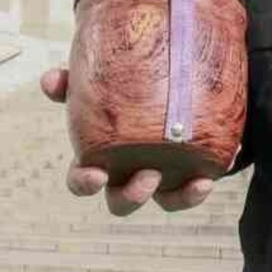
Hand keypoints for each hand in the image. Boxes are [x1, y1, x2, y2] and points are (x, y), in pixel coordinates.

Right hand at [40, 68, 214, 215]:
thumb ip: (77, 76)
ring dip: (179, 198)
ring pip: (166, 200)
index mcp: (103, 154)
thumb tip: (49, 80)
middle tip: (148, 176)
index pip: (84, 180)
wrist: (176, 71)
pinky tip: (222, 161)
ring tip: (194, 182)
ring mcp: (164, 173)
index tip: (95, 175)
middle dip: (132, 196)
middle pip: (123, 201)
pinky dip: (204, 179)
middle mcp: (131, 170)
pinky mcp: (193, 166)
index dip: (86, 183)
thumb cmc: (130, 79)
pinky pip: (200, 180)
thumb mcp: (104, 73)